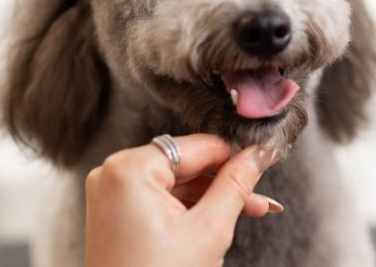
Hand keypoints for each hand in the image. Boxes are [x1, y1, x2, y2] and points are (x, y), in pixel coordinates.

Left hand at [84, 134, 281, 266]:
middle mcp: (112, 173)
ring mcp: (110, 193)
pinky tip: (219, 217)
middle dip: (225, 180)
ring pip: (175, 182)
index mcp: (129, 169)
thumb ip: (236, 185)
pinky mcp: (114, 212)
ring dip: (211, 196)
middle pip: (185, 164)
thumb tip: (258, 154)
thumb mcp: (209, 230)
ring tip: (252, 210)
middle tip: (263, 194)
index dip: (234, 153)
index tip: (266, 156)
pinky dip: (188, 208)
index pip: (195, 147)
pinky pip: (159, 198)